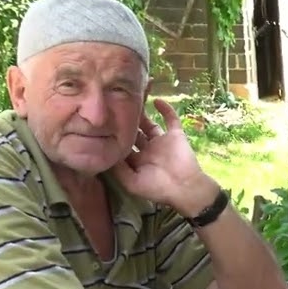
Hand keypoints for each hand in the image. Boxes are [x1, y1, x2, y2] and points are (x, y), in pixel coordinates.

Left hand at [110, 99, 219, 214]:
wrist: (184, 187)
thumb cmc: (157, 188)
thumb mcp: (131, 183)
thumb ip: (118, 169)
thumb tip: (105, 152)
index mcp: (137, 161)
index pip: (123, 146)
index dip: (114, 137)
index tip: (102, 125)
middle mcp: (148, 149)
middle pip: (134, 133)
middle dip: (125, 123)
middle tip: (114, 108)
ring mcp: (162, 141)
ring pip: (149, 124)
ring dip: (141, 114)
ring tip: (131, 101)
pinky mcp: (175, 135)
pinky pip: (171, 119)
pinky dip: (166, 109)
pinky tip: (156, 100)